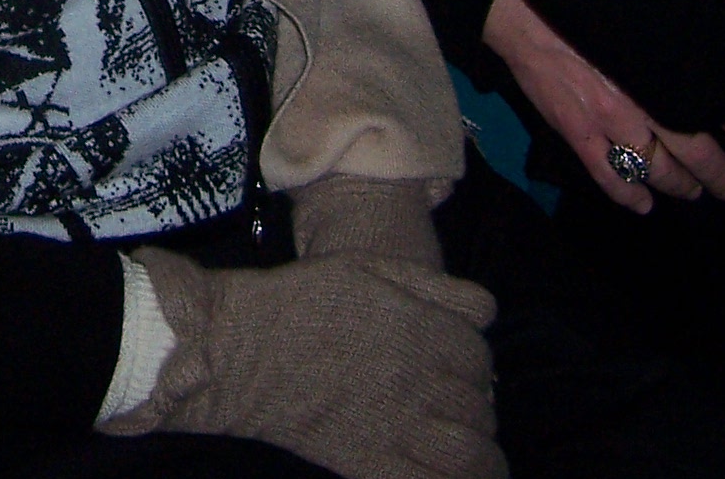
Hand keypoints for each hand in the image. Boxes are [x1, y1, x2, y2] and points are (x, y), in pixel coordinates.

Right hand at [112, 246, 504, 478]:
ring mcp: (398, 427)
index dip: (470, 360)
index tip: (450, 363)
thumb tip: (487, 314)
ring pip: (473, 454)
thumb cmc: (300, 300)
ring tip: (467, 452)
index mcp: (422, 331)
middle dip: (473, 405)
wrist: (237, 351)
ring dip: (481, 454)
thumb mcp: (366, 267)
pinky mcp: (371, 464)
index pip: (479, 355)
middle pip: (480, 405)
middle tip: (450, 403)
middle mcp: (420, 381)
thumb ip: (433, 285)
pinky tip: (448, 475)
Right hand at [482, 0, 724, 212]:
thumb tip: (711, 52)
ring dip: (679, 186)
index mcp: (669, 67)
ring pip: (656, 168)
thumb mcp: (648, 10)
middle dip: (720, 174)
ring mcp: (610, 121)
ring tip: (693, 193)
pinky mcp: (576, 131)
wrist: (520, 4)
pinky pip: (608, 175)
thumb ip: (676, 38)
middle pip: (696, 151)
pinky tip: (644, 205)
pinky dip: (628, 195)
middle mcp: (647, 101)